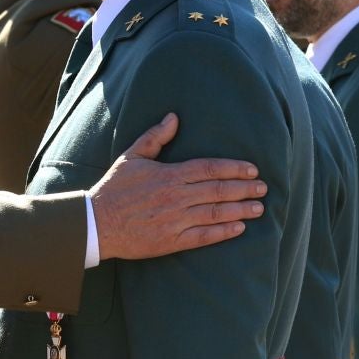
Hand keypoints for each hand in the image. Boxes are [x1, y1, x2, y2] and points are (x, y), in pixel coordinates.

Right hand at [87, 114, 264, 260]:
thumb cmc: (113, 189)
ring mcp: (175, 220)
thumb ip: (155, 137)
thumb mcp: (132, 157)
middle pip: (218, 190)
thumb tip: (174, 118)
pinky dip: (223, 232)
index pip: (210, 168)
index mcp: (169, 175)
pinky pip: (204, 236)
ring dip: (240, 210)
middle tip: (263, 188)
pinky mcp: (171, 241)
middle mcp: (176, 196)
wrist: (96, 223)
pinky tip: (239, 228)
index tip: (253, 169)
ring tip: (258, 208)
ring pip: (216, 212)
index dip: (234, 168)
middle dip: (244, 188)